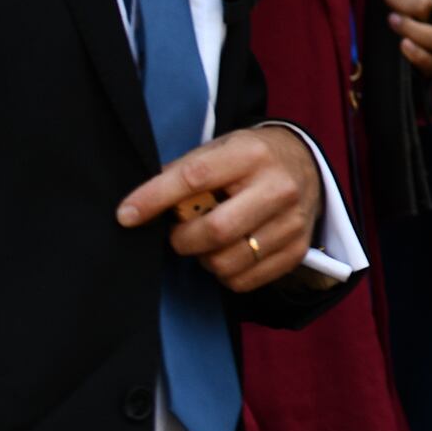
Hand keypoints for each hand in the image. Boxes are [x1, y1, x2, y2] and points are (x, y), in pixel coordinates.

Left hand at [117, 125, 319, 293]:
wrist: (305, 166)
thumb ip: (184, 172)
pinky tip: (229, 252)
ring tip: (208, 241)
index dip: (154, 198)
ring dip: (204, 258)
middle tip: (178, 233)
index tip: (126, 215)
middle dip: (182, 239)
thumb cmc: (249, 159)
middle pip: (215, 230)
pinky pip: (243, 281)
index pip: (195, 177)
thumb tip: (138, 206)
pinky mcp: (297, 250)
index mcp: (252, 154)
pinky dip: (225, 273)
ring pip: (226, 261)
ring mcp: (292, 221)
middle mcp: (278, 187)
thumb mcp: (221, 149)